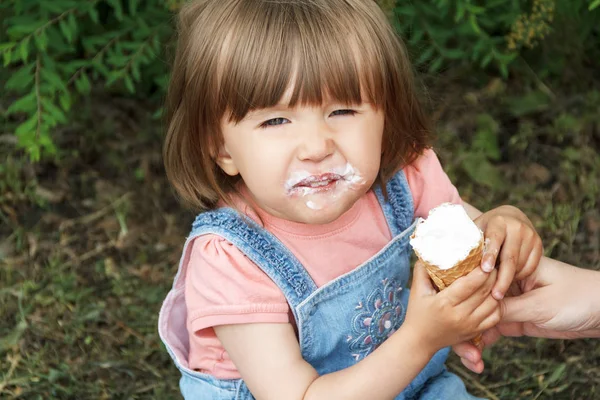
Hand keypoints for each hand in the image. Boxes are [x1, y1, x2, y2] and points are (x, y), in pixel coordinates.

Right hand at [405, 261, 499, 353]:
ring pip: (493, 304)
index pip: (470, 284)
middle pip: (485, 292)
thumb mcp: (417, 290)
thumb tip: (429, 250)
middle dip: (492, 275)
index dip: (481, 271)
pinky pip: (494, 317)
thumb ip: (422, 269)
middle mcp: (459, 315)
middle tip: (492, 263)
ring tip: (494, 277)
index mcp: (444, 303)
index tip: (485, 258)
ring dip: (496, 289)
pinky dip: (497, 304)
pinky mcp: (474, 332)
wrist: (419, 341)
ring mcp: (469, 326)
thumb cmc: (417, 313)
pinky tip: (492, 295)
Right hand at [453, 258, 599, 372]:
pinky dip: (482, 343)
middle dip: (462, 322)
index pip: (476, 277)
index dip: (458, 293)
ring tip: (468, 358)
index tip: (444, 310)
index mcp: (509, 266)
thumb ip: (506, 308)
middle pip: (473, 300)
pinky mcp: (514, 319)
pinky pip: (491, 329)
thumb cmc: (576, 297)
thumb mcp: (539, 304)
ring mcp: (509, 301)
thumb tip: (474, 314)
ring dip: (471, 337)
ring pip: (480, 317)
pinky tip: (475, 357)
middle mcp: (504, 281)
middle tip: (456, 345)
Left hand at [473, 205, 542, 299]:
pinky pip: (531, 267)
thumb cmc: (485, 228)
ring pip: (521, 265)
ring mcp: (531, 236)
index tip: (485, 270)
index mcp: (498, 221)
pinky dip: (520, 276)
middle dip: (502, 278)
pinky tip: (509, 281)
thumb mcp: (475, 229)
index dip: (490, 255)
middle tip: (494, 295)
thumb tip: (441, 256)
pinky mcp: (540, 245)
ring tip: (498, 291)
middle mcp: (517, 227)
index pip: (494, 240)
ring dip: (509, 279)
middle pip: (510, 257)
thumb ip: (465, 241)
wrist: (510, 217)